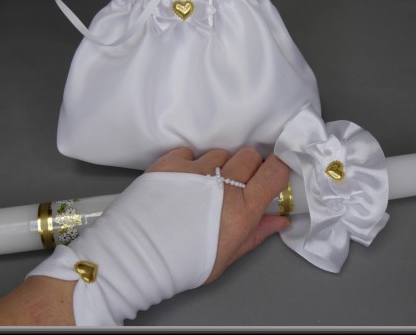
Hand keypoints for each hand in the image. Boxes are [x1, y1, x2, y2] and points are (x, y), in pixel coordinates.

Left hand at [147, 147, 290, 282]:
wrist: (136, 258)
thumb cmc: (184, 264)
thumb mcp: (227, 257)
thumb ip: (256, 233)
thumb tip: (280, 220)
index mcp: (241, 209)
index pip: (274, 171)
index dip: (278, 168)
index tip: (272, 173)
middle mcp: (222, 184)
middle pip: (249, 156)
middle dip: (248, 167)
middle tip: (235, 184)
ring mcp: (195, 169)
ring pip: (220, 153)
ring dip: (218, 165)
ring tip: (202, 186)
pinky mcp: (170, 162)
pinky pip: (191, 152)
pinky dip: (190, 163)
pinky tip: (181, 182)